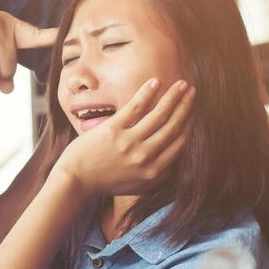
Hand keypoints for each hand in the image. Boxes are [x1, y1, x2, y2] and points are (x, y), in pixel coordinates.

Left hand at [51, 78, 194, 198]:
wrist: (75, 181)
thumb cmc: (105, 183)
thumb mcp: (136, 186)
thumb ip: (157, 176)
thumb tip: (177, 162)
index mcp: (154, 172)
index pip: (180, 143)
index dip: (190, 124)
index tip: (193, 111)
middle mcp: (145, 157)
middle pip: (174, 126)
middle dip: (186, 107)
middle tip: (193, 92)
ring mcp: (129, 143)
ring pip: (159, 115)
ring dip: (174, 97)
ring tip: (182, 84)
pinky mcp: (113, 130)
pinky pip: (135, 107)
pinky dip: (147, 93)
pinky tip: (156, 82)